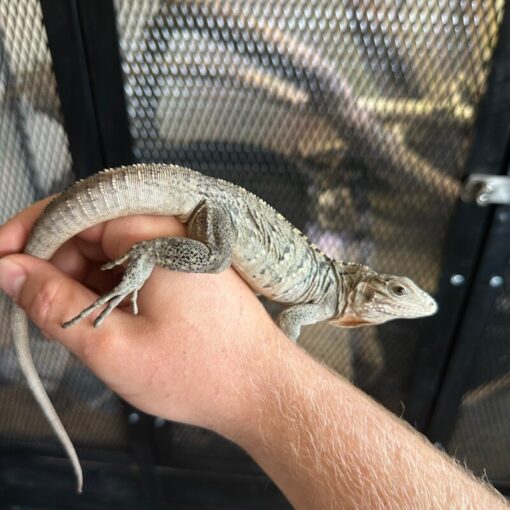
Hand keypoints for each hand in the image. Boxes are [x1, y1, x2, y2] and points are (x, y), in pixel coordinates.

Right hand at [0, 199, 282, 434]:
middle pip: (92, 228)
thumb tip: (9, 270)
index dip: (31, 234)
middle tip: (34, 304)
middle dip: (55, 261)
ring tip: (73, 321)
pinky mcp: (186, 267)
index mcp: (154, 235)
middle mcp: (171, 230)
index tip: (2, 261)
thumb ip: (54, 304)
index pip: (76, 211)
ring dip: (82, 279)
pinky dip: (109, 286)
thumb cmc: (199, 373)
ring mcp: (181, 248)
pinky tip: (103, 316)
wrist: (263, 389)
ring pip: (111, 249)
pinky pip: (135, 263)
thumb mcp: (113, 346)